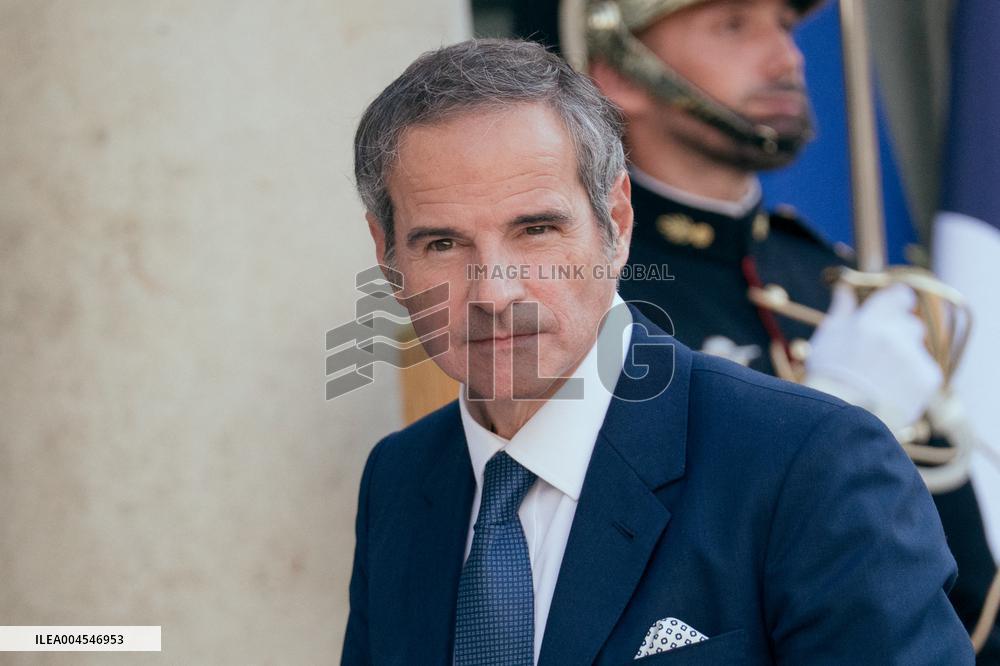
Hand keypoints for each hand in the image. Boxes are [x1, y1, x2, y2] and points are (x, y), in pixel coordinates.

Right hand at [804, 283, 942, 433]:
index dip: (898, 301)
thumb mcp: (828, 337)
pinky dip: (911, 381)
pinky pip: (924, 373)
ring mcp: (914, 356)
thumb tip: (845, 288)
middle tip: (879, 355)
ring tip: (880, 380)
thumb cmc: (828, 376)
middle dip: (898, 335)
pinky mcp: (928, 379)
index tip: (895, 307)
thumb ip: (842, 309)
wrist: (841, 419)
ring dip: (904, 358)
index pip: (900, 296)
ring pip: (916, 350)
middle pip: (909, 324)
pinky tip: (890, 392)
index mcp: (872, 318)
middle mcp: (896, 333)